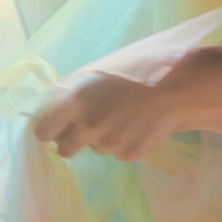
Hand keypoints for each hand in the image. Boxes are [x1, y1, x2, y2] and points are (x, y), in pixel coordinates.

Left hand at [33, 71, 180, 161]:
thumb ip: (75, 90)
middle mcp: (87, 126)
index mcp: (75, 101)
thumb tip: (58, 104)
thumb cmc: (138, 66)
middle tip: (90, 122)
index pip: (42, 131)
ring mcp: (109, 144)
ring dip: (102, 136)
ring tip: (125, 114)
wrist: (179, 83)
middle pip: (64, 149)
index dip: (50, 127)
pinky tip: (140, 123)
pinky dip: (125, 141)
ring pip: (95, 148)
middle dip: (73, 138)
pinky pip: (118, 152)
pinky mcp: (129, 155)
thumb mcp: (99, 70)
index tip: (58, 123)